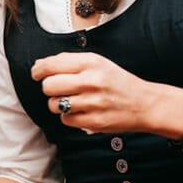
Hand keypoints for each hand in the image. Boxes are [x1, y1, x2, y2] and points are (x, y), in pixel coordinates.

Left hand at [31, 52, 156, 133]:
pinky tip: (82, 111)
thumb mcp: (97, 63)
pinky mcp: (94, 121)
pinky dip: (69, 117)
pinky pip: (65, 119)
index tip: (37, 73)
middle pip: (48, 86)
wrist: (145, 103)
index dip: (38, 70)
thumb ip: (68, 61)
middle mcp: (92, 81)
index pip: (51, 65)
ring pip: (54, 104)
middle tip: (60, 89)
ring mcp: (93, 102)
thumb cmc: (117, 82)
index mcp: (91, 63)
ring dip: (59, 104)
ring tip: (73, 101)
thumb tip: (39, 65)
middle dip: (50, 88)